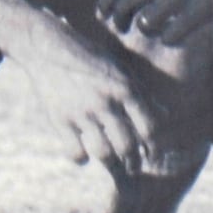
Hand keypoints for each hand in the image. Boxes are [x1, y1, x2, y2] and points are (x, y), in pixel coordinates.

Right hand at [22, 20, 169, 175]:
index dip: (154, 147)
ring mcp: (82, 112)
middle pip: (128, 145)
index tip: (152, 155)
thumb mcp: (119, 70)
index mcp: (124, 88)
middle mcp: (106, 102)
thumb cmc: (89, 56)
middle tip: (133, 167)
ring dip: (110, 164)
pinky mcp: (60, 119)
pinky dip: (81, 159)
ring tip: (112, 165)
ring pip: (104, 153)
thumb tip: (165, 114)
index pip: (149, 128)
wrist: (47, 44)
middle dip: (134, 162)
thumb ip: (142, 94)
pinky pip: (75, 152)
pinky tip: (84, 155)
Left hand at [95, 0, 212, 49]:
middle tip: (122, 29)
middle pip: (124, 8)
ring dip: (148, 30)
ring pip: (145, 25)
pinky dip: (170, 38)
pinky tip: (179, 32)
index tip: (104, 14)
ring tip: (158, 28)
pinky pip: (169, 37)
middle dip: (119, 22)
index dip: (105, 3)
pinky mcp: (197, 12)